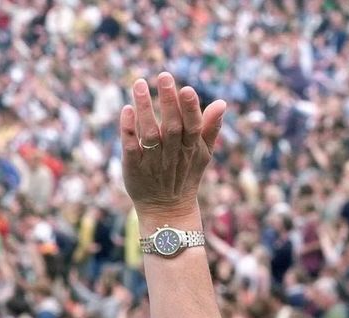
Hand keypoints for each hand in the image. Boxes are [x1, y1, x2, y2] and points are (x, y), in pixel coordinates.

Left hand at [120, 73, 226, 222]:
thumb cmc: (185, 176)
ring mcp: (153, 162)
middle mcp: (172, 155)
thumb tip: (222, 102)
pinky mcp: (134, 167)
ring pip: (149, 133)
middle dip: (168, 102)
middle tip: (164, 75)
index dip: (190, 109)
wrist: (166, 210)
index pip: (192, 127)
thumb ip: (210, 128)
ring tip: (140, 84)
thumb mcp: (202, 154)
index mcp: (191, 149)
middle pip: (171, 127)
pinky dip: (128, 129)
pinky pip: (131, 147)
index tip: (187, 89)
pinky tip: (126, 109)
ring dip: (145, 109)